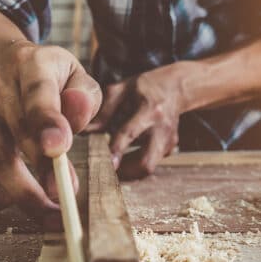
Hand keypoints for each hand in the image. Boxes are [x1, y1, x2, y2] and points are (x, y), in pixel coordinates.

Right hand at [0, 42, 101, 225]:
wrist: (4, 65)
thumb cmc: (50, 77)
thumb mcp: (74, 75)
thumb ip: (84, 96)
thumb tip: (78, 113)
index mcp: (28, 65)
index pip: (37, 92)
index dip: (46, 121)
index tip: (59, 148)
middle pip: (17, 132)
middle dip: (43, 170)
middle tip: (66, 197)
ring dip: (23, 193)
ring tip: (50, 213)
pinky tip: (10, 201)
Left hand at [86, 64, 189, 179]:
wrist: (176, 88)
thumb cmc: (144, 88)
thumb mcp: (122, 90)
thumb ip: (103, 110)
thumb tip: (84, 130)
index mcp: (148, 109)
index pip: (131, 133)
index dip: (117, 149)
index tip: (107, 163)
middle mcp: (161, 128)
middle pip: (146, 163)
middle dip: (124, 173)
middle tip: (106, 170)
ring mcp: (168, 141)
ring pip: (148, 168)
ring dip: (128, 172)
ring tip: (112, 164)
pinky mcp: (169, 149)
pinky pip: (151, 163)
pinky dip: (135, 165)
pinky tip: (126, 157)